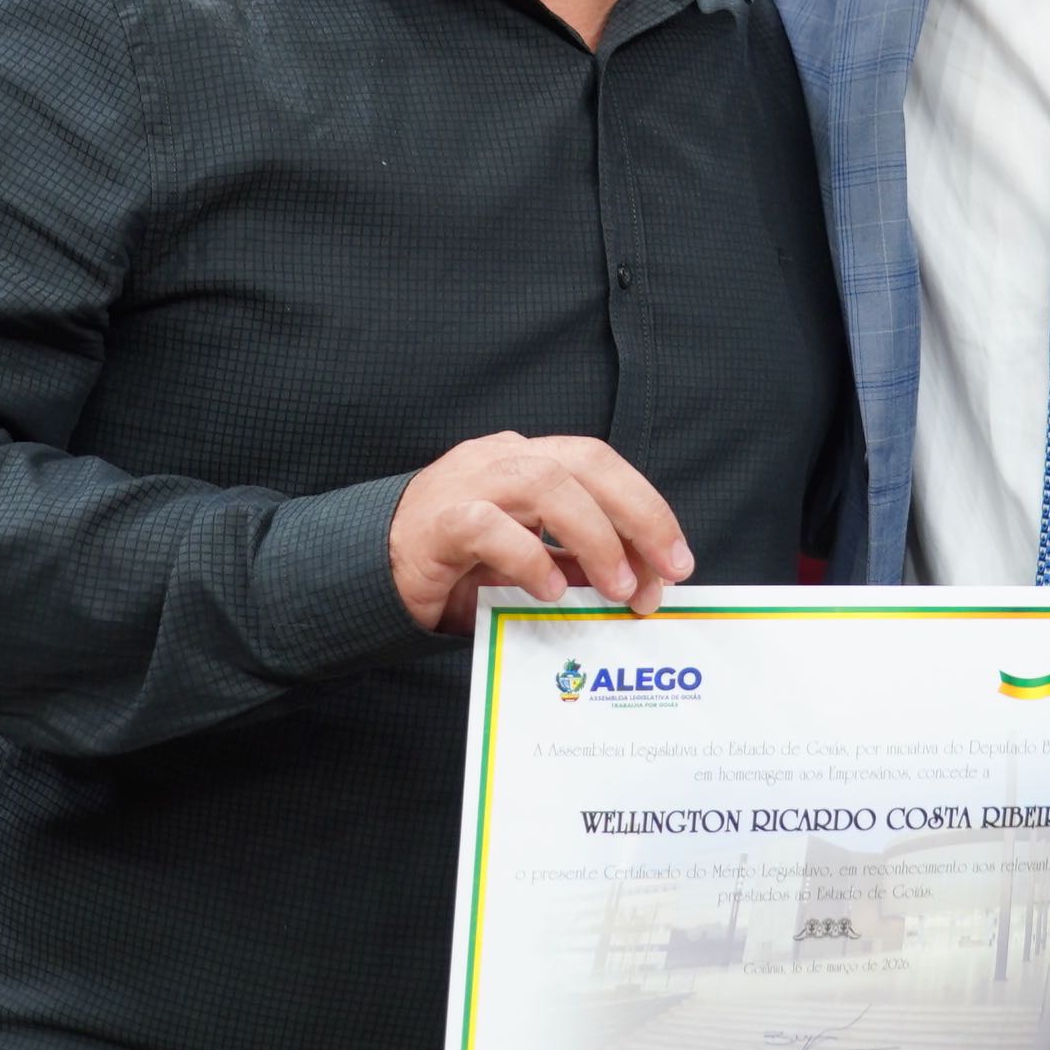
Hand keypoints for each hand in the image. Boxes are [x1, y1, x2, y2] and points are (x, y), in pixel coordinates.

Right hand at [387, 433, 693, 636]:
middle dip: (637, 514)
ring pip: (543, 483)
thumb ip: (576, 562)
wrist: (372, 571)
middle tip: (665, 572)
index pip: (601, 465)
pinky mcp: (439, 520)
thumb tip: (642, 581)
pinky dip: (529, 557)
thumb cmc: (456, 565)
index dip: (647, 507)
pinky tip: (549, 591)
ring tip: (616, 587)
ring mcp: (468, 482)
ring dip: (592, 536)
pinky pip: (490, 527)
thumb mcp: (530, 562)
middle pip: (585, 462)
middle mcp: (502, 458)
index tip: (678, 561)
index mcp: (528, 458)